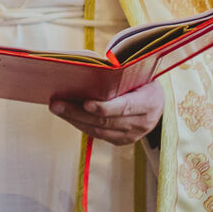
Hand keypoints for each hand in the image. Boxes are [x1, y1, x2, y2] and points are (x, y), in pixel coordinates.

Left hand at [49, 82, 164, 146]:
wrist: (157, 102)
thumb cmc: (141, 80)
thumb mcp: (137, 73)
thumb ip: (118, 75)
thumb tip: (86, 70)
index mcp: (150, 102)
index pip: (124, 108)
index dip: (104, 107)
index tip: (85, 103)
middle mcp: (142, 122)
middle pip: (105, 121)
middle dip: (78, 112)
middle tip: (56, 103)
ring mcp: (133, 135)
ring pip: (98, 130)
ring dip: (74, 120)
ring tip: (56, 108)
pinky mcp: (122, 141)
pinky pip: (98, 135)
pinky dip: (81, 125)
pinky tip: (67, 115)